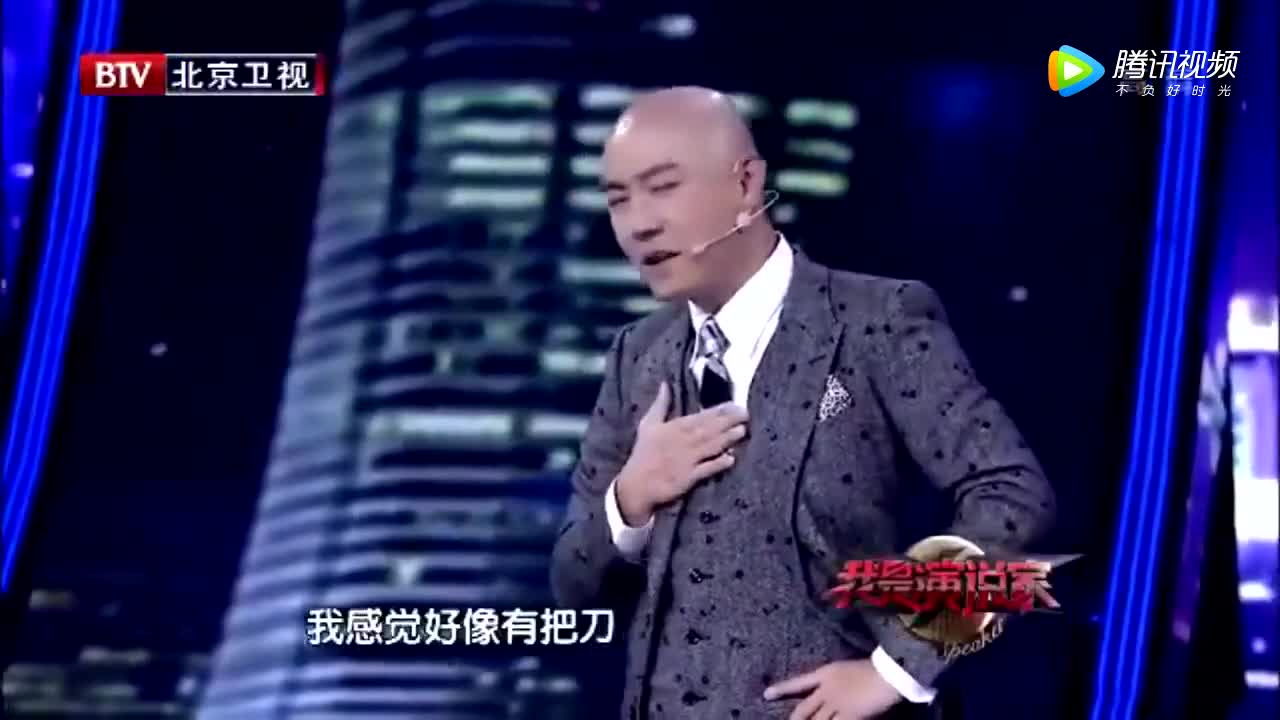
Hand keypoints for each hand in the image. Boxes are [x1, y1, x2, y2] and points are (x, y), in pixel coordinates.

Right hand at [615, 381, 746, 524]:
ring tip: (742, 431)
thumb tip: (665, 384)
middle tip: (745, 414)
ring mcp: (686, 460)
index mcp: (674, 427)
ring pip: (710, 446)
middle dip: (728, 421)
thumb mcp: (648, 425)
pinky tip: (731, 459)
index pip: (701, 416)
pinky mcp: (688, 478)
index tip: (735, 404)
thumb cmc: (644, 453)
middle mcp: (683, 441)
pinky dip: (717, 464)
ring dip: (727, 439)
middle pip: (709, 429)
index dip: (719, 410)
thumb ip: (660, 404)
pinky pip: (706, 470)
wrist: (635, 485)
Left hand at [764, 660, 901, 719]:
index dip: (782, 689)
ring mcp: (836, 706)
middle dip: (794, 719)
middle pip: (804, 709)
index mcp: (825, 674)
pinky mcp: (848, 717)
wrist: (886, 673)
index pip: (798, 682)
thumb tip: (827, 691)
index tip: (766, 694)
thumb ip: (836, 681)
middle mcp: (826, 691)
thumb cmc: (872, 667)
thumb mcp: (846, 669)